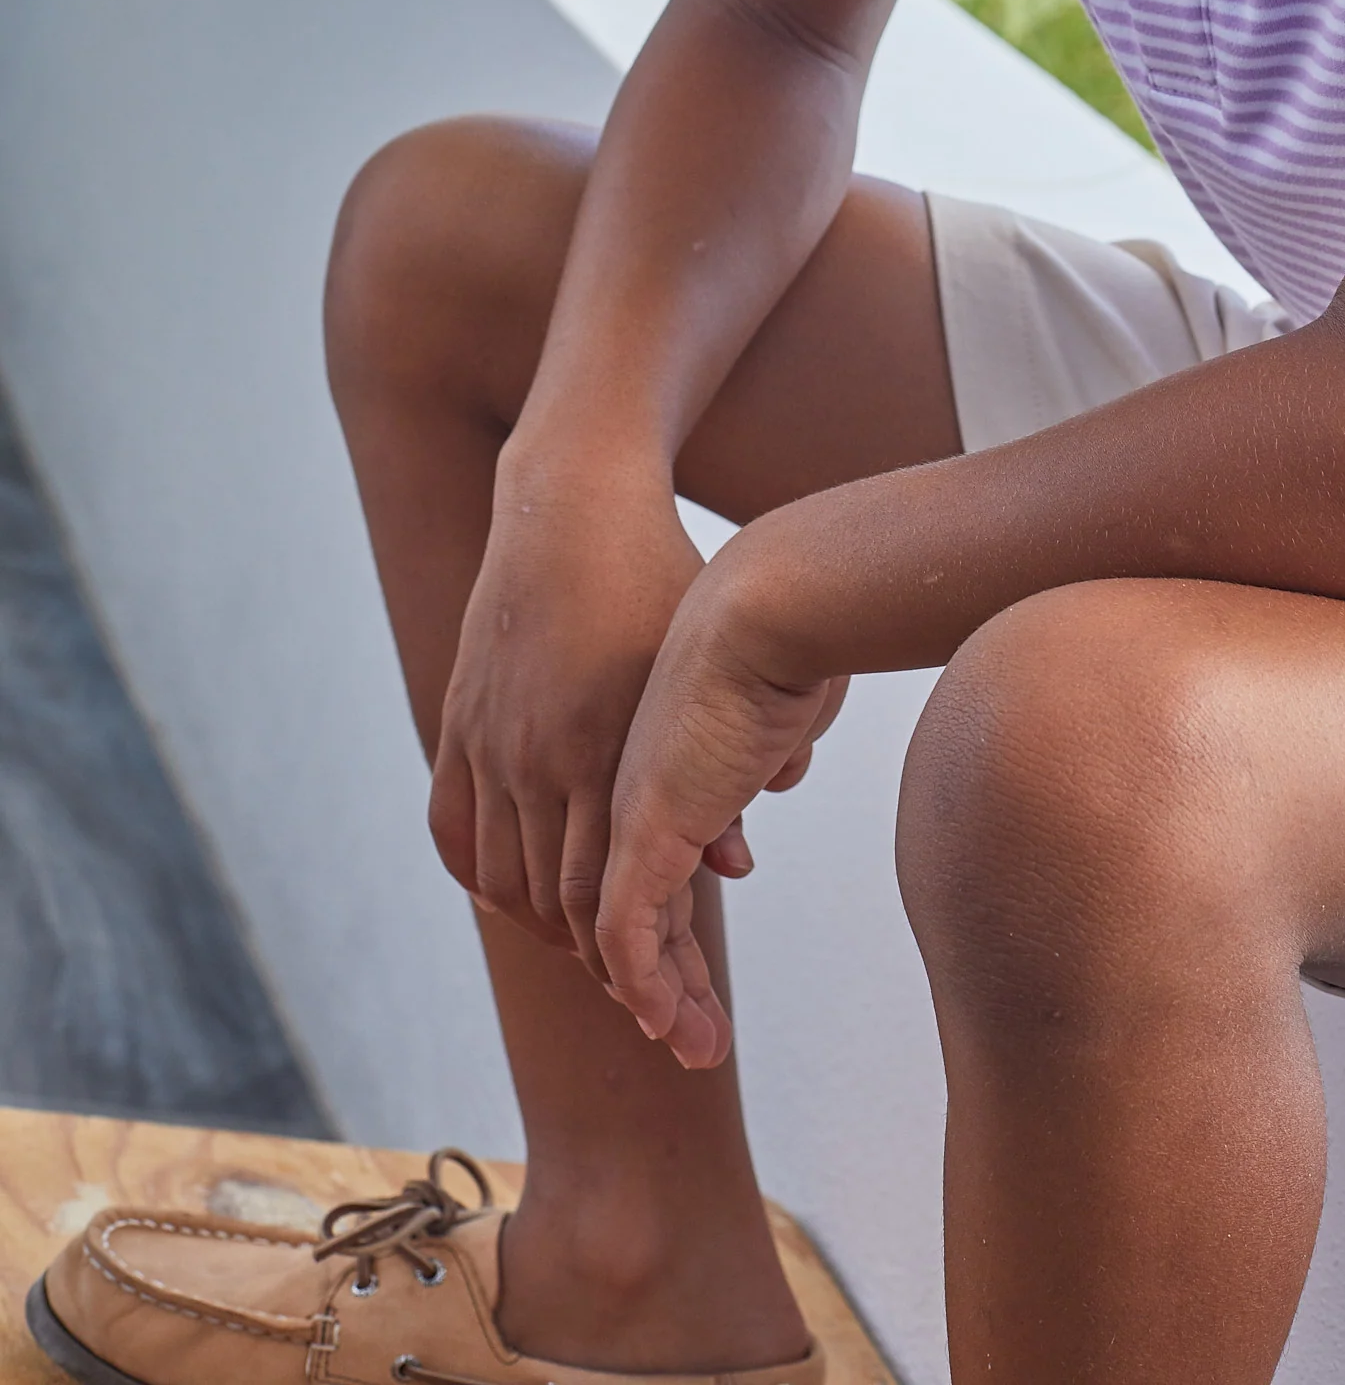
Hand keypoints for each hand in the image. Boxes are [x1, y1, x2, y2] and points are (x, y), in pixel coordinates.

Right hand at [429, 464, 705, 969]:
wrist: (575, 505)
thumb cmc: (662, 581)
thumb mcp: (703, 669)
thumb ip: (721, 772)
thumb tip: (736, 869)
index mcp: (605, 746)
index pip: (607, 897)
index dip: (634, 958)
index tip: (666, 993)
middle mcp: (536, 755)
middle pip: (553, 901)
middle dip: (599, 962)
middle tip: (637, 995)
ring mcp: (490, 740)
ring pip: (500, 877)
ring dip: (541, 924)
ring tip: (585, 946)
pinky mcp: (460, 720)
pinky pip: (452, 827)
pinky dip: (481, 874)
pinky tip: (513, 893)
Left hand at [596, 543, 844, 1066]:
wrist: (769, 602)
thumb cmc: (787, 633)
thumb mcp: (768, 704)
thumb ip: (762, 747)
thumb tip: (779, 774)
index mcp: (649, 764)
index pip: (643, 868)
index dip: (669, 928)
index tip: (694, 978)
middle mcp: (624, 793)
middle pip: (628, 912)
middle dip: (665, 984)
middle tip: (695, 1039)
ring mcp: (623, 812)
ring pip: (618, 936)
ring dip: (663, 1001)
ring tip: (700, 1049)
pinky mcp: (642, 830)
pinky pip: (624, 932)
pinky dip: (644, 985)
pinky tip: (669, 1024)